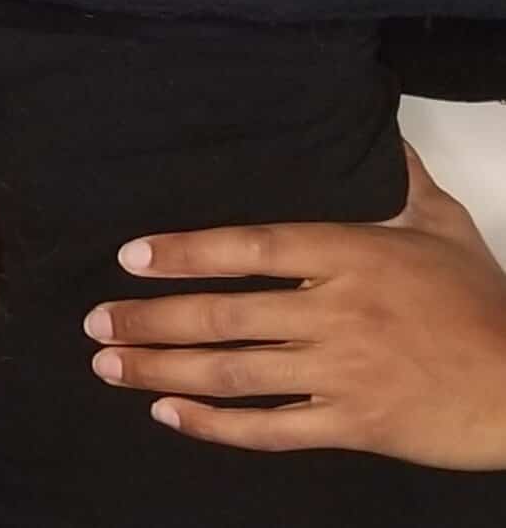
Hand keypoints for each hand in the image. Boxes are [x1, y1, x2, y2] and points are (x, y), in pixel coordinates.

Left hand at [84, 145, 505, 467]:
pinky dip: (216, 426)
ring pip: (235, 373)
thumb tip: (370, 131)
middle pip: (224, 315)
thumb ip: (395, 178)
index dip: (185, 252)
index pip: (249, 247)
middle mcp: (332, 312)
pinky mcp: (353, 425)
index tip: (130, 257)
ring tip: (110, 364)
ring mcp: (340, 372)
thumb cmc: (481, 301)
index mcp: (345, 255)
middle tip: (95, 321)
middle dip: (152, 320)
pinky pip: (272, 430)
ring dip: (164, 369)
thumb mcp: (439, 224)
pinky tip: (170, 415)